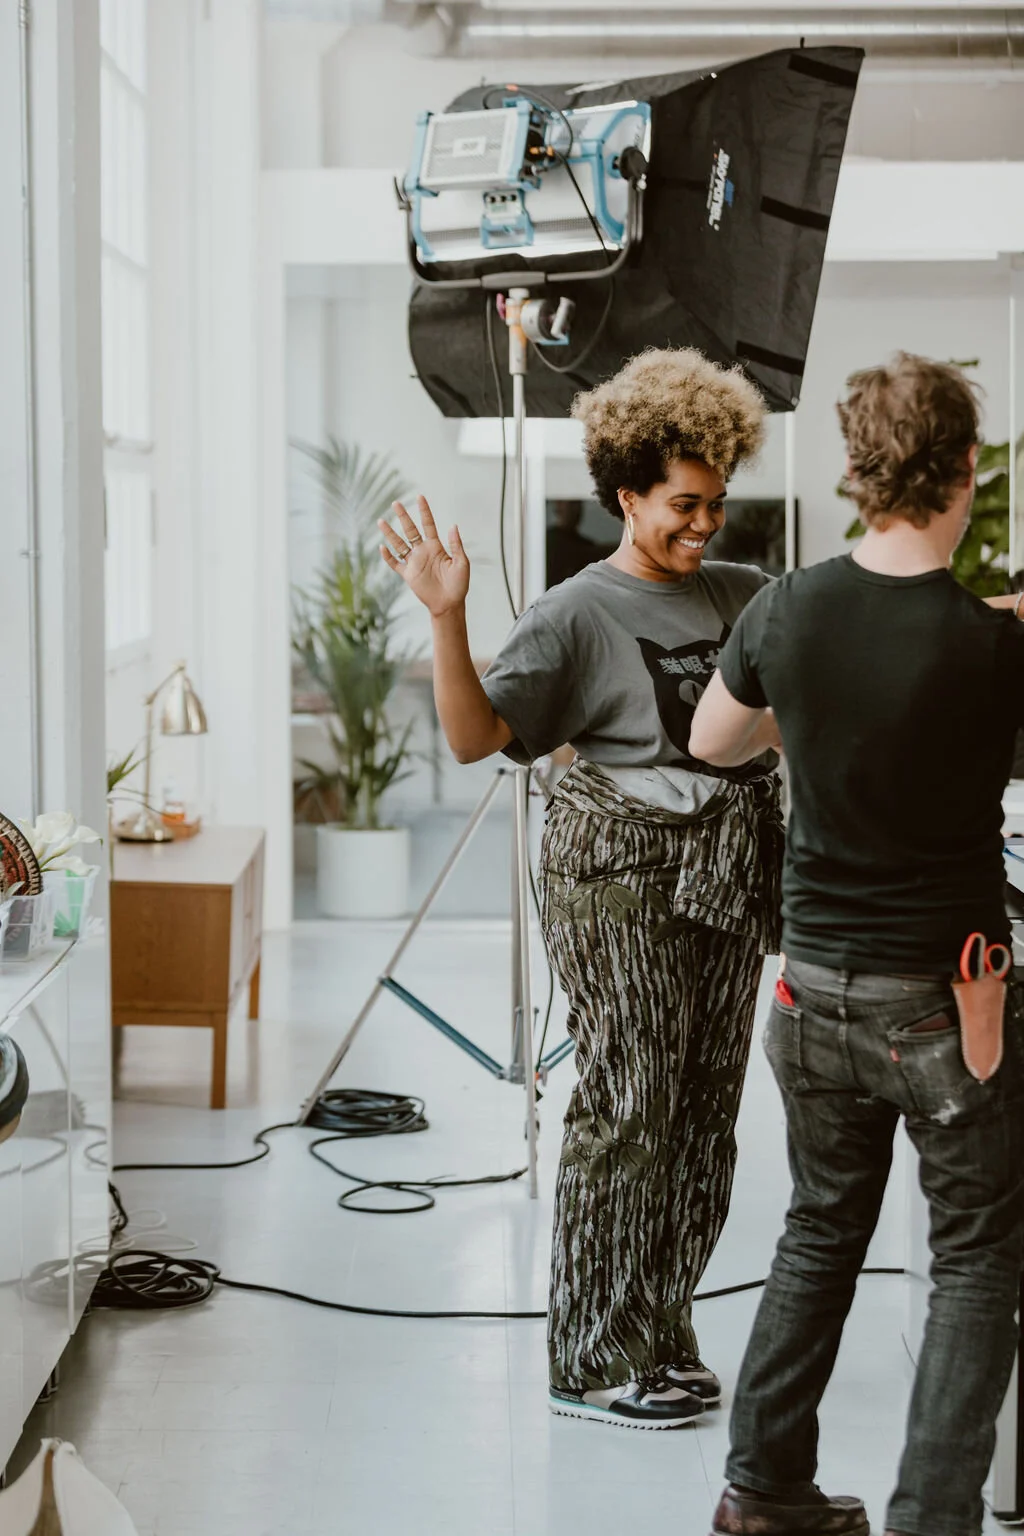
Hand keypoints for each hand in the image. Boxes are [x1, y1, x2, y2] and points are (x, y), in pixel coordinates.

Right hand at [380, 496, 469, 618]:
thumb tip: (453, 526)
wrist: (449, 604)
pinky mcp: (408, 575)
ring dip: (390, 533)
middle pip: (410, 530)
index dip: (424, 511)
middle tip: (396, 503)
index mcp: (436, 547)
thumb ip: (456, 545)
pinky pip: (395, 564)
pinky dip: (388, 557)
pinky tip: (382, 547)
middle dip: (403, 517)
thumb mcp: (461, 563)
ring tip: (381, 521)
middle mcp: (423, 551)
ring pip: (399, 544)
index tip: (420, 497)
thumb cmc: (458, 584)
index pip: (428, 524)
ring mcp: (414, 562)